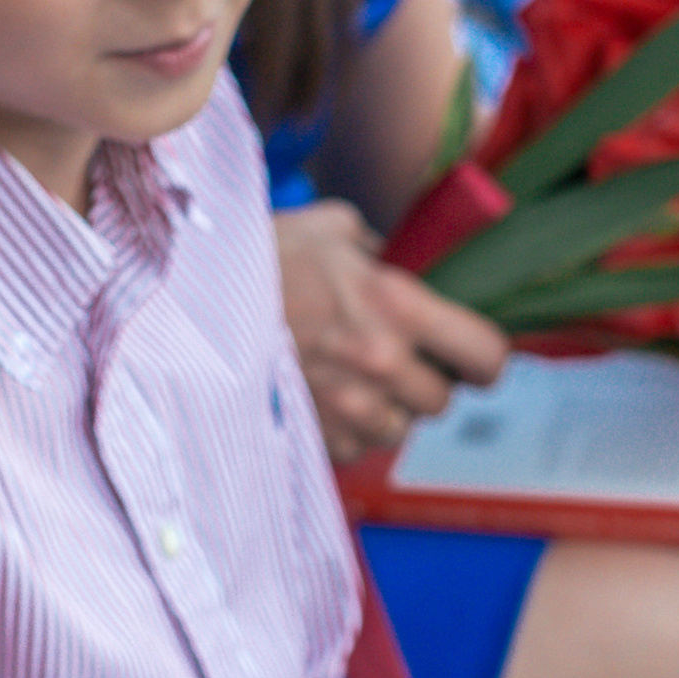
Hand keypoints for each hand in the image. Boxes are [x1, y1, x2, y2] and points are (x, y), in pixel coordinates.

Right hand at [273, 201, 508, 464]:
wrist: (190, 302)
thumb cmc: (260, 255)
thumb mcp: (330, 227)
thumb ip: (378, 249)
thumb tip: (399, 261)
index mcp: (398, 305)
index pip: (486, 356)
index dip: (487, 360)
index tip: (475, 358)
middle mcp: (381, 363)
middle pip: (442, 402)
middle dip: (428, 383)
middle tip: (400, 360)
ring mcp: (348, 407)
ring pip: (400, 430)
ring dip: (389, 411)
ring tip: (357, 381)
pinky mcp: (315, 435)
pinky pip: (355, 450)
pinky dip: (348, 432)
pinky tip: (324, 398)